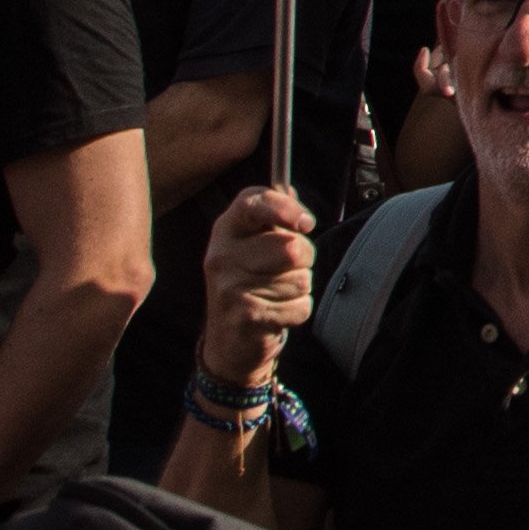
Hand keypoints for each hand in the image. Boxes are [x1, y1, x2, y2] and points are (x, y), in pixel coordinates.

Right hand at [196, 184, 316, 373]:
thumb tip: (290, 190)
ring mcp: (230, 288)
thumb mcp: (253, 243)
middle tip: (286, 269)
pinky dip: (298, 311)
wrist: (228, 340)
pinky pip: (300, 306)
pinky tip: (276, 313)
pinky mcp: (246, 317)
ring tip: (276, 293)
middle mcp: (222, 256)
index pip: (254, 202)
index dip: (287, 209)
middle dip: (304, 259)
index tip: (307, 223)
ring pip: (300, 279)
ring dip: (300, 287)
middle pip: (292, 247)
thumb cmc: (250, 282)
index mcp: (226, 230)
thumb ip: (273, 216)